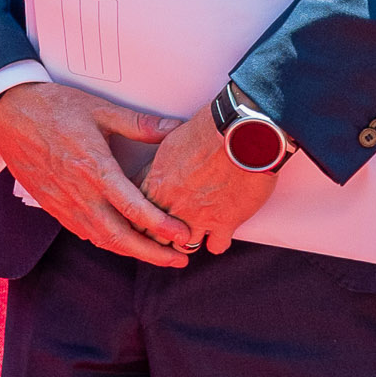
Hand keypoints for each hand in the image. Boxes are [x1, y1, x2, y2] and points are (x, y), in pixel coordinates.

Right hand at [0, 82, 192, 266]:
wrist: (6, 114)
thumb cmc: (52, 108)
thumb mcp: (99, 109)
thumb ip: (139, 124)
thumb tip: (176, 128)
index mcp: (94, 168)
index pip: (134, 208)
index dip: (162, 225)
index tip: (184, 233)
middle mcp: (79, 192)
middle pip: (120, 236)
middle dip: (153, 253)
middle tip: (180, 259)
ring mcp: (63, 203)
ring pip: (102, 239)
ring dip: (132, 252)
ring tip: (158, 256)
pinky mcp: (52, 206)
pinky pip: (83, 232)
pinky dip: (107, 242)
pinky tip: (123, 241)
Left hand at [141, 106, 281, 253]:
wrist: (240, 134)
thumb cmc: (208, 130)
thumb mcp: (170, 140)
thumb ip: (162, 161)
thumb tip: (161, 165)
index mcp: (157, 183)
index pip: (135, 211)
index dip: (140, 217)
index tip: (146, 218)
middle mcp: (172, 204)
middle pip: (153, 234)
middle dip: (158, 235)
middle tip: (165, 234)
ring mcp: (197, 217)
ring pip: (183, 245)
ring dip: (186, 241)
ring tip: (189, 237)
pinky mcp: (224, 223)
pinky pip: (216, 247)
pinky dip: (217, 244)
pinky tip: (217, 238)